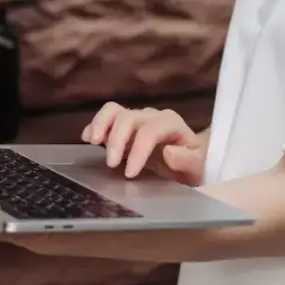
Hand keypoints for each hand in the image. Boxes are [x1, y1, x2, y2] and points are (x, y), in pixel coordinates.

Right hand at [81, 103, 205, 184]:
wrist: (192, 160)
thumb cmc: (195, 163)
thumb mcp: (198, 167)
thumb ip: (187, 160)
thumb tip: (168, 152)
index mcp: (171, 123)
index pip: (150, 131)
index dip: (138, 150)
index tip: (129, 174)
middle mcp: (152, 116)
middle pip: (129, 117)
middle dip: (117, 140)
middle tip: (111, 164)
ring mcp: (137, 119)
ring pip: (114, 110)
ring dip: (101, 124)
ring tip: (93, 142)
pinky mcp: (124, 127)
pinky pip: (108, 117)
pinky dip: (96, 125)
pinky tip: (87, 139)